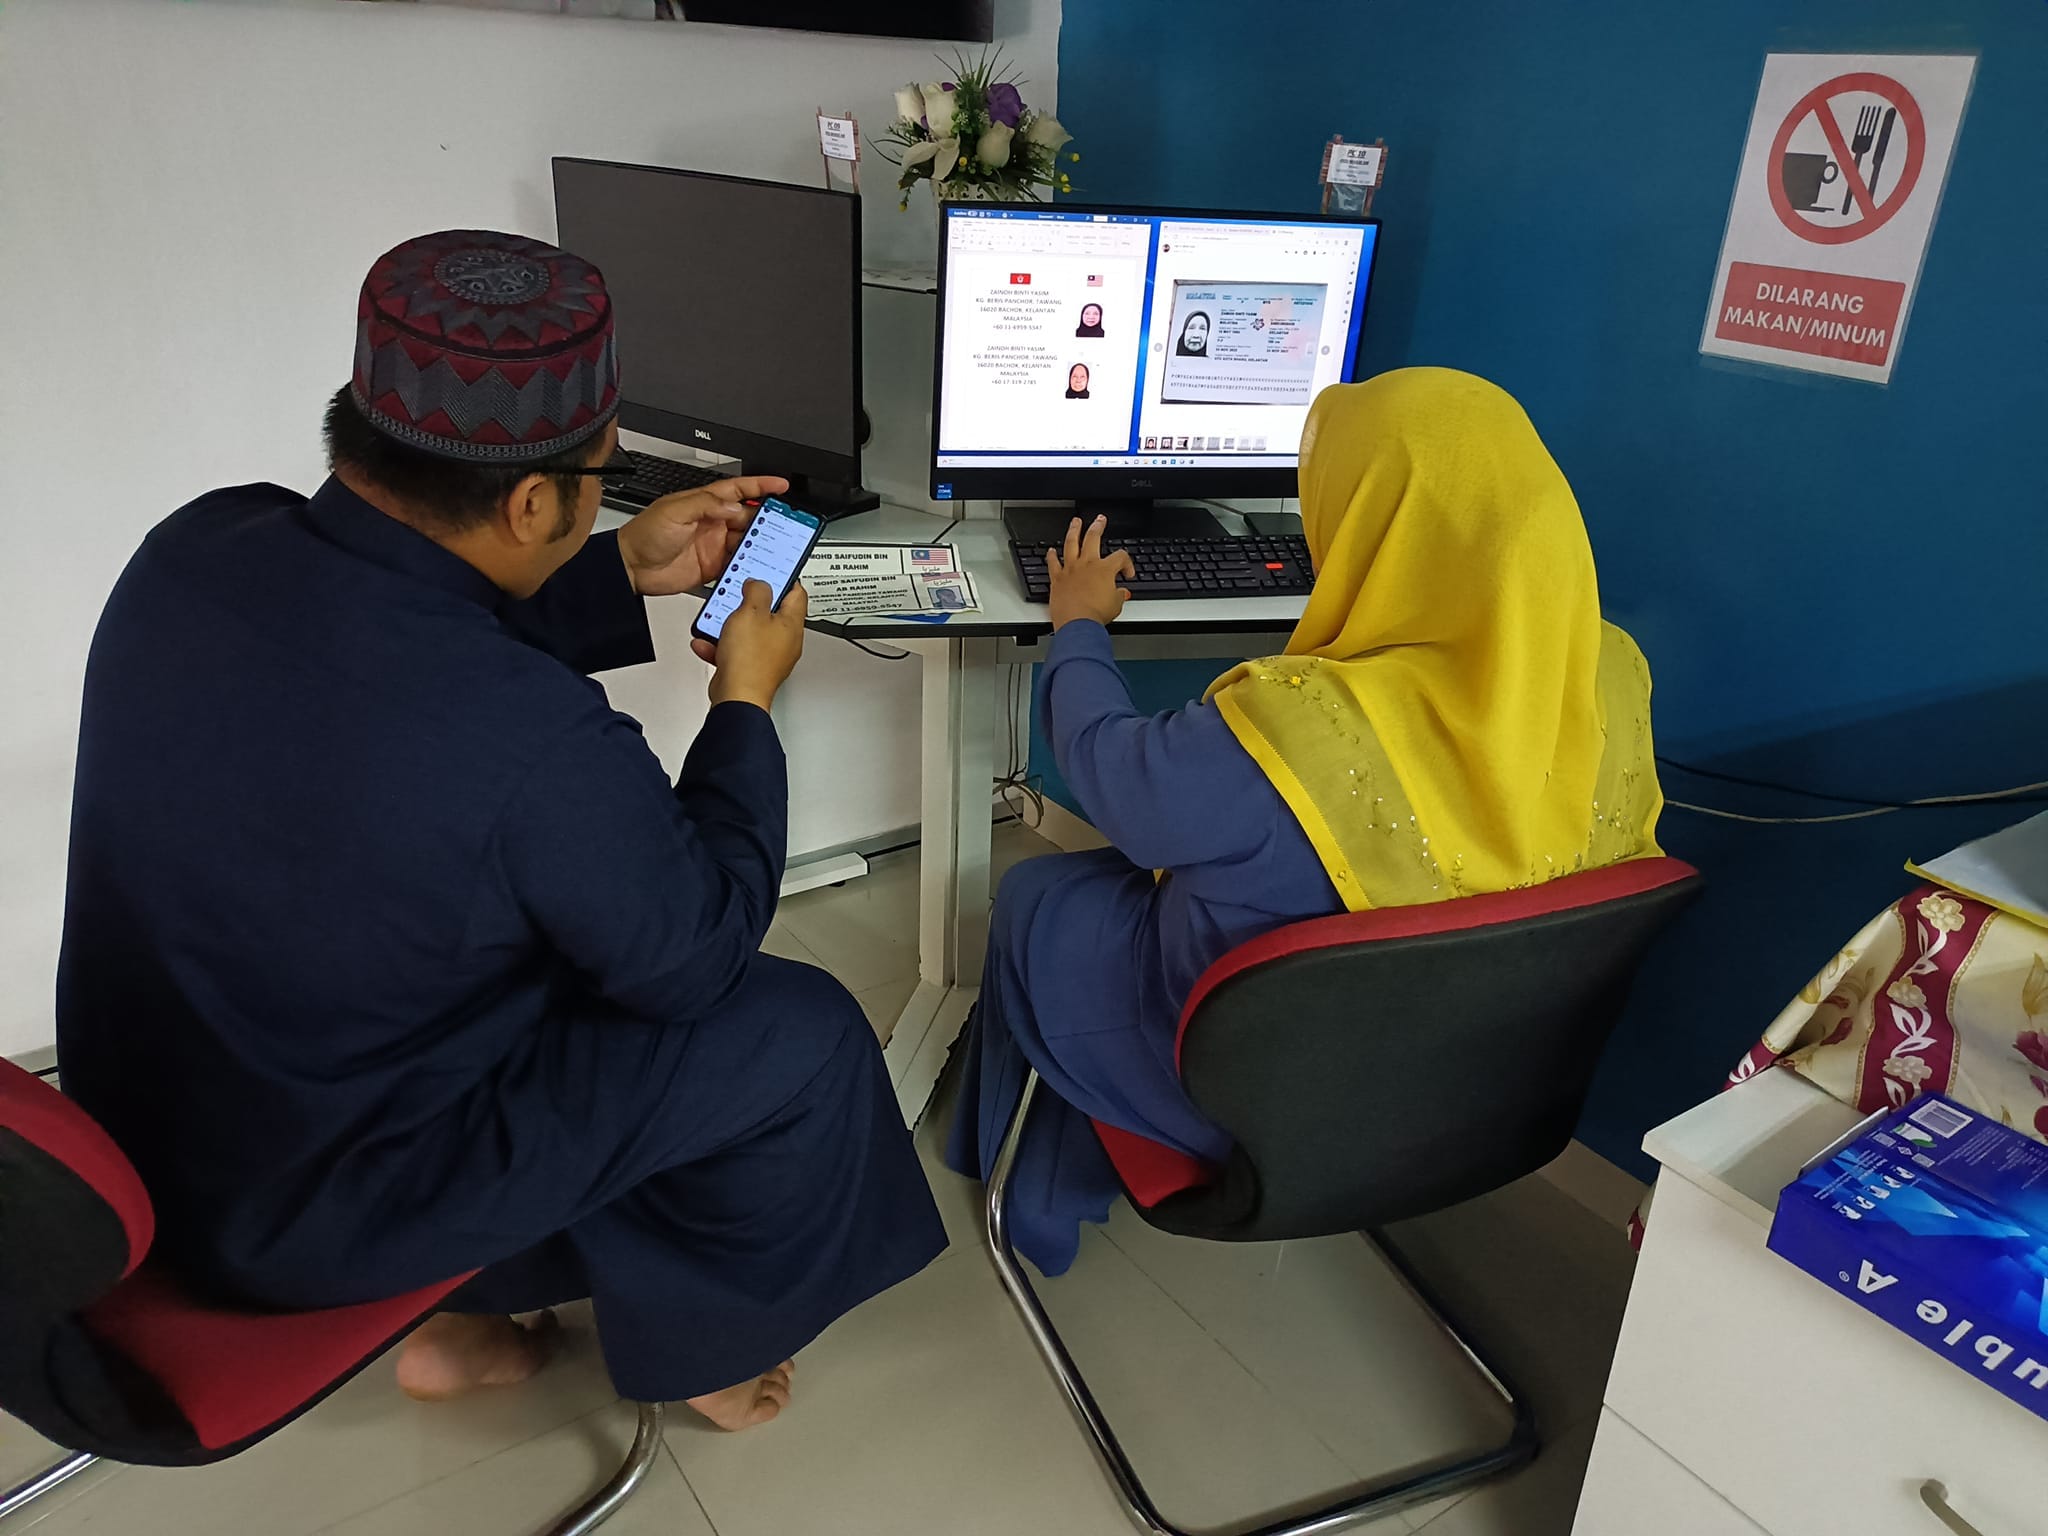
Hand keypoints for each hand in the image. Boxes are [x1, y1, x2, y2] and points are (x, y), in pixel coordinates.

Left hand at [616, 475, 789, 596]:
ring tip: (774, 546)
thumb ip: (706, 505)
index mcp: (704, 503)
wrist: (631, 567)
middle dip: (766, 519)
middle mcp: (713, 522)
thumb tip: (734, 506)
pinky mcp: (714, 566)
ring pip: (747, 541)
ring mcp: (715, 544)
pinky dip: (748, 565)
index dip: (761, 486)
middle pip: (748, 517)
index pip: (739, 490)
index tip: (781, 485)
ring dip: (760, 543)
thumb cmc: (644, 534)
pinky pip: (737, 564)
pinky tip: (756, 565)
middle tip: (784, 523)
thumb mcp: (674, 511)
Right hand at [695, 580, 807, 710]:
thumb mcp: (751, 612)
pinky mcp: (750, 668)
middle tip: (738, 594)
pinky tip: (709, 643)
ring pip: (749, 631)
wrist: (736, 698)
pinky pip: (735, 650)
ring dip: (730, 625)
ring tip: (719, 620)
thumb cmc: (750, 661)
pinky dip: (720, 646)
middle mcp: (784, 641)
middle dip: (749, 602)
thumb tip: (758, 584)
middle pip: (770, 612)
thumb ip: (757, 591)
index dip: (784, 578)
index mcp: (792, 625)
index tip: (769, 571)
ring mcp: (768, 656)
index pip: (797, 593)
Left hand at [1045, 516, 1133, 630]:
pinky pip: (1053, 563)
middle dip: (1098, 526)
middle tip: (1100, 520)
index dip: (1127, 564)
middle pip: (1093, 538)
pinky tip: (1051, 551)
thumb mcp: (1116, 605)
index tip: (1127, 574)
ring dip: (1074, 530)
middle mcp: (1087, 564)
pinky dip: (1051, 556)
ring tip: (1076, 522)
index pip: (1121, 557)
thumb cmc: (1096, 615)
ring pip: (1071, 543)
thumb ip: (1119, 595)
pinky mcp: (1057, 579)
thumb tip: (1122, 593)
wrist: (1077, 623)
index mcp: (1104, 569)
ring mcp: (1070, 569)